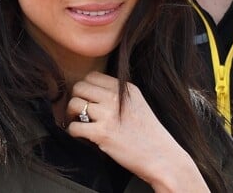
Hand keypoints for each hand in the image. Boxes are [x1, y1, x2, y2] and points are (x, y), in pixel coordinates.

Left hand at [66, 71, 209, 192]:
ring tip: (78, 122)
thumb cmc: (150, 133)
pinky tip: (81, 136)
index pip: (92, 76)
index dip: (85, 87)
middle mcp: (115, 97)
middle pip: (80, 86)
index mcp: (125, 88)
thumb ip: (120, 94)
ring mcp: (108, 115)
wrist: (161, 157)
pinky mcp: (101, 134)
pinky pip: (74, 127)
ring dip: (71, 114)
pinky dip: (73, 132)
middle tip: (78, 110)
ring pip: (74, 104)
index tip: (86, 97)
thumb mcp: (138, 102)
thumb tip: (96, 92)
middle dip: (76, 98)